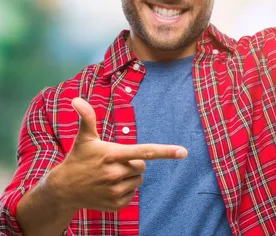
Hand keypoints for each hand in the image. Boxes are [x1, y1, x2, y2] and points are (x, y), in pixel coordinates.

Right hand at [48, 97, 187, 211]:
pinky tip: (109, 187)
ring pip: (138, 180)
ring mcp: (114, 191)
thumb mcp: (84, 138)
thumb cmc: (78, 159)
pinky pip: (132, 194)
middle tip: (115, 163)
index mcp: (112, 154)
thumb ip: (86, 118)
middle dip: (133, 163)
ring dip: (130, 177)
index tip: (183, 152)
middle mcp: (114, 174)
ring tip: (110, 175)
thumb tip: (77, 99)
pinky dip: (125, 190)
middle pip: (142, 166)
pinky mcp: (115, 204)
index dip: (165, 151)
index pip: (145, 151)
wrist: (64, 189)